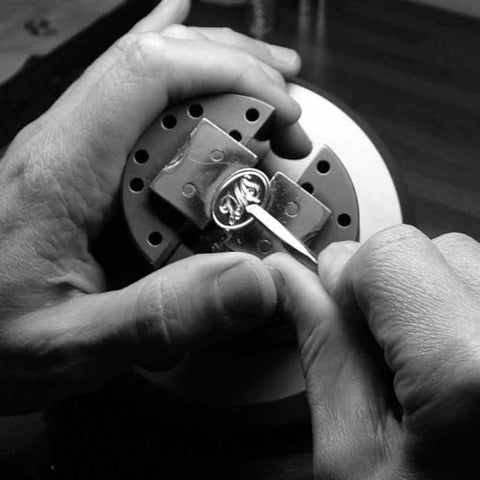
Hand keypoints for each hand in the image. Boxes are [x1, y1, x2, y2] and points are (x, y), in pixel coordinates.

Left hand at [0, 0, 300, 412]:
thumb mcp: (75, 342)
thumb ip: (162, 315)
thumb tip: (256, 281)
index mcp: (63, 172)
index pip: (150, 75)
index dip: (228, 75)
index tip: (280, 112)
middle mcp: (66, 145)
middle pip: (157, 60)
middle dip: (237, 70)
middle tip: (288, 109)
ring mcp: (72, 150)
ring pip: (147, 72)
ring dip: (216, 69)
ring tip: (267, 85)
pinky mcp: (80, 166)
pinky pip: (132, 99)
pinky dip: (174, 72)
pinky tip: (184, 45)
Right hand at [266, 225, 479, 479]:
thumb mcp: (356, 459)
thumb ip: (325, 353)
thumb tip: (292, 283)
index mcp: (473, 370)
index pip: (392, 251)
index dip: (348, 280)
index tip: (337, 314)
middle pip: (438, 249)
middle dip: (393, 289)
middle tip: (385, 354)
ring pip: (471, 264)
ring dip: (433, 299)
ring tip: (429, 370)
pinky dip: (464, 313)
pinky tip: (460, 368)